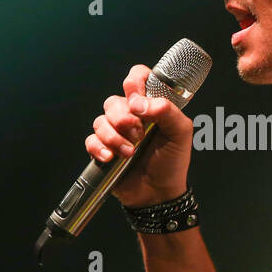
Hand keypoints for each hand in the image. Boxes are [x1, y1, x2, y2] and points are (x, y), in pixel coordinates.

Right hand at [85, 64, 193, 207]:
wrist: (160, 193)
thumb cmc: (172, 161)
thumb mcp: (181, 133)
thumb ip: (167, 111)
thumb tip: (139, 103)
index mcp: (149, 106)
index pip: (137, 78)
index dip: (134, 83)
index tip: (137, 100)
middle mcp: (130, 116)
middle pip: (113, 101)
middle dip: (124, 118)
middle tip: (139, 135)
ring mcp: (115, 133)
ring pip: (101, 121)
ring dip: (114, 137)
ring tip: (130, 153)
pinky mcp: (102, 149)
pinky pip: (91, 140)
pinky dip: (100, 148)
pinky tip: (112, 158)